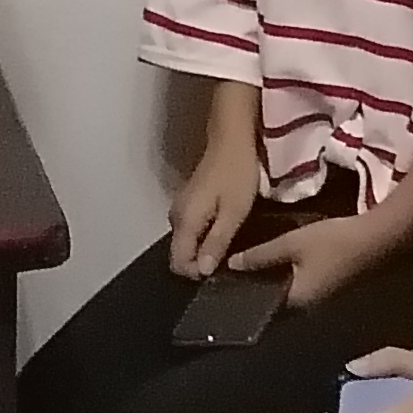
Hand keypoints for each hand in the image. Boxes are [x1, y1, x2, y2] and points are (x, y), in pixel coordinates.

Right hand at [166, 144, 261, 278]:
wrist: (231, 140)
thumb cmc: (237, 174)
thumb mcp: (234, 213)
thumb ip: (216, 243)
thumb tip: (204, 271)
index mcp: (184, 222)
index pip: (178, 264)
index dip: (198, 273)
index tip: (222, 267)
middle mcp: (175, 217)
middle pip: (180, 254)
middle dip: (202, 262)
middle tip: (230, 255)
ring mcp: (179, 208)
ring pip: (186, 242)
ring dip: (204, 249)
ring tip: (229, 241)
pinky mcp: (187, 203)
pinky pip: (190, 230)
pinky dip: (204, 236)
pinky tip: (223, 228)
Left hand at [226, 206, 404, 309]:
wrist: (378, 237)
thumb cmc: (333, 242)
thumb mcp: (293, 244)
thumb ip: (261, 255)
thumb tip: (231, 265)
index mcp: (298, 302)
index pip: (262, 309)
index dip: (243, 298)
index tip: (223, 286)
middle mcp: (308, 306)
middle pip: (274, 302)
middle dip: (255, 289)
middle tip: (230, 274)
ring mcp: (320, 296)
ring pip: (287, 292)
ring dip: (270, 282)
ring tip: (246, 266)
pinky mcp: (328, 283)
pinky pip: (299, 283)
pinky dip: (284, 275)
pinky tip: (274, 260)